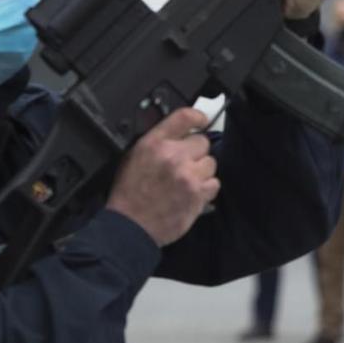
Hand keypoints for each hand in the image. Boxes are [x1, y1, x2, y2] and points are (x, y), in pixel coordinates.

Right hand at [106, 107, 219, 246]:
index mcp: (154, 143)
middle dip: (195, 152)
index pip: (184, 117)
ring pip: (210, 162)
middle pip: (202, 142)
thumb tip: (178, 135)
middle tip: (184, 165)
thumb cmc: (129, 194)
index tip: (201, 121)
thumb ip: (157, 143)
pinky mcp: (197, 194)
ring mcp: (188, 175)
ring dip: (202, 171)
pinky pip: (214, 183)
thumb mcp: (133, 157)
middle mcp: (173, 156)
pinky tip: (192, 193)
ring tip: (186, 181)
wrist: (130, 226)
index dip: (197, 117)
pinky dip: (206, 188)